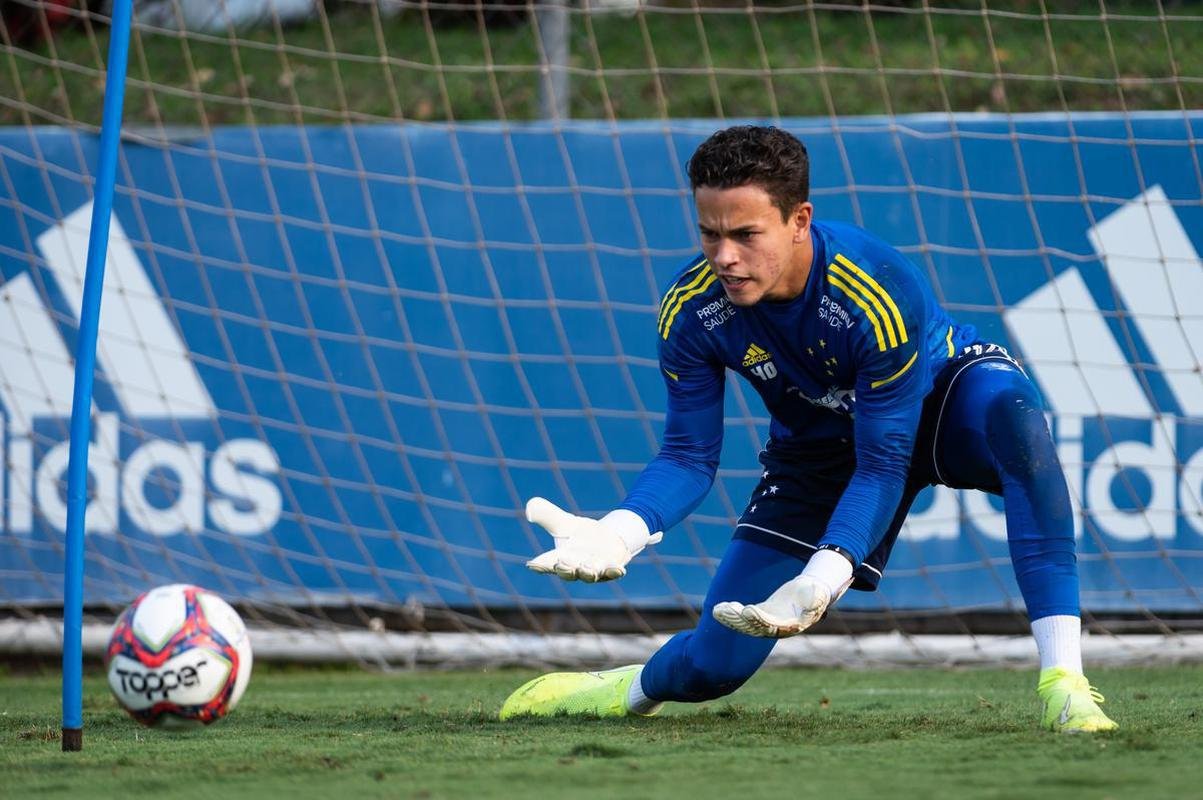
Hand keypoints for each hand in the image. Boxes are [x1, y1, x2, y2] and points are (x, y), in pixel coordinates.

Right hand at [524, 497, 661, 582]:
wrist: (607, 539)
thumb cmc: (581, 534)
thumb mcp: (564, 522)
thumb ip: (546, 515)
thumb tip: (529, 508)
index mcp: (560, 558)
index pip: (547, 562)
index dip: (539, 564)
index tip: (532, 564)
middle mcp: (576, 567)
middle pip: (568, 572)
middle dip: (565, 569)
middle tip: (560, 564)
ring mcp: (595, 570)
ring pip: (590, 574)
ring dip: (588, 572)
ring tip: (585, 568)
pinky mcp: (612, 568)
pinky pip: (613, 572)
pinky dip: (615, 572)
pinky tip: (620, 570)